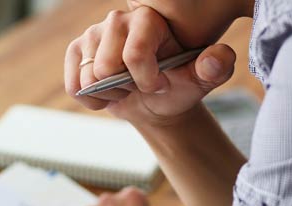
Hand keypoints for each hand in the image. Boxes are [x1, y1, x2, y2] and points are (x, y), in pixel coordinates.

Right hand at [64, 7, 235, 124]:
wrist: (155, 101)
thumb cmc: (179, 85)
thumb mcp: (202, 79)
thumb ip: (215, 67)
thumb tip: (217, 57)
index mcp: (148, 19)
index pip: (133, 55)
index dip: (145, 81)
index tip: (160, 85)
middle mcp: (117, 19)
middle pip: (105, 69)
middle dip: (124, 87)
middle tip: (139, 84)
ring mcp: (93, 34)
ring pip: (88, 80)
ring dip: (108, 94)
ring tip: (124, 87)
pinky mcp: (76, 51)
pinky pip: (74, 85)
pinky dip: (90, 99)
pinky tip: (107, 92)